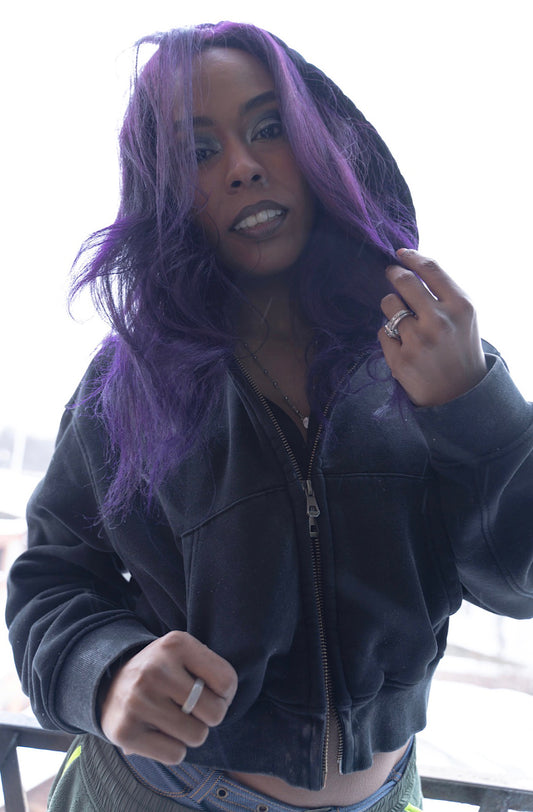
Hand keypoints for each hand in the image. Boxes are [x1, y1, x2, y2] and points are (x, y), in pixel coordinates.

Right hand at [100, 631, 237, 763]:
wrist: (110, 682)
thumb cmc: (163, 672)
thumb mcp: (185, 654)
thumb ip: (211, 670)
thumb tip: (224, 700)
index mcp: (176, 644)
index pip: (227, 681)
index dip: (225, 694)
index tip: (209, 692)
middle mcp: (156, 669)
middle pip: (215, 713)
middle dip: (209, 716)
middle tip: (192, 709)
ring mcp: (138, 700)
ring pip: (197, 736)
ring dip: (190, 733)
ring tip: (173, 718)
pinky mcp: (125, 731)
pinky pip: (175, 755)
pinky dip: (173, 749)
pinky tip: (158, 732)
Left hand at [378, 249, 487, 406]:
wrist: (459, 393)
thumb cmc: (459, 347)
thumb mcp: (464, 316)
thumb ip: (442, 292)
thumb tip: (409, 264)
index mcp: (460, 306)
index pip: (430, 269)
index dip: (411, 257)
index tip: (400, 253)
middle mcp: (439, 321)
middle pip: (404, 281)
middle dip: (393, 274)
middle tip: (391, 274)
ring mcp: (418, 341)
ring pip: (388, 305)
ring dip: (391, 308)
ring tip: (403, 320)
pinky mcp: (400, 359)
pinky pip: (382, 331)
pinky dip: (388, 335)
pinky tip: (403, 346)